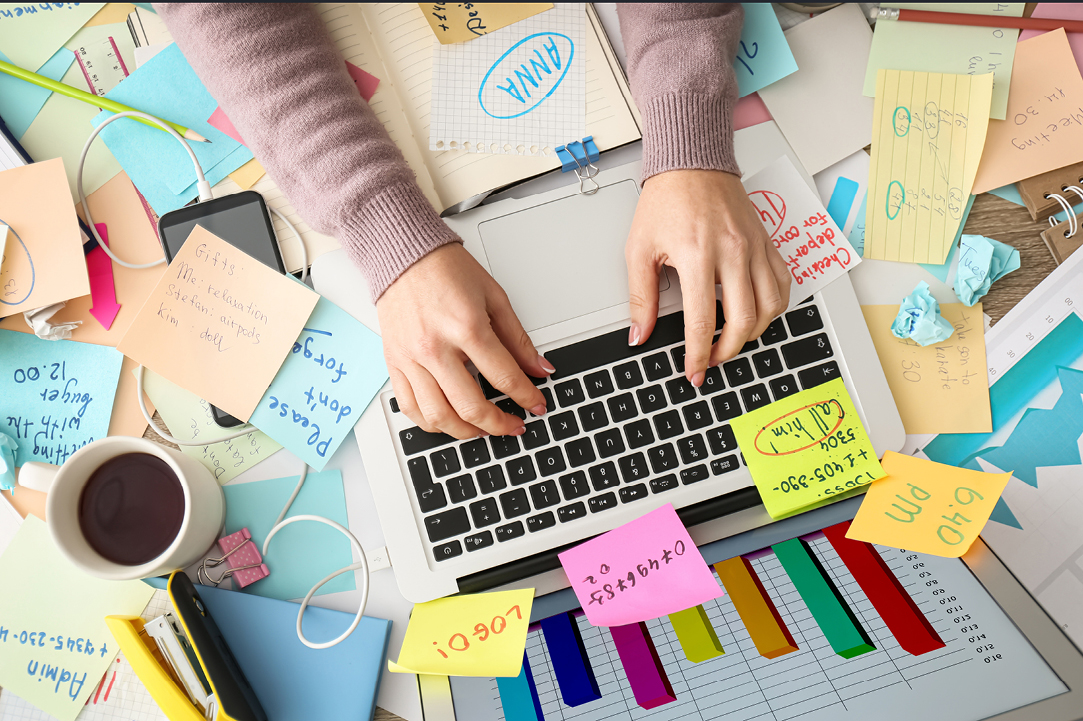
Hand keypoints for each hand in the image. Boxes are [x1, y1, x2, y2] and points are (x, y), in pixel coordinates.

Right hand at [377, 244, 552, 438]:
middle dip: (499, 424)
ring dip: (466, 432)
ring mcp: (411, 359)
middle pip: (471, 406)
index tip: (537, 405)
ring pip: (438, 416)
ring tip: (482, 430)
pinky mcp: (394, 363)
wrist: (404, 255)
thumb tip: (539, 368)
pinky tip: (447, 421)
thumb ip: (518, 339)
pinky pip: (410, 407)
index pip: (504, 377)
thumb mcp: (494, 297)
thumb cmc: (446, 270)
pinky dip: (430, 423)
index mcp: (466, 327)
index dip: (526, 397)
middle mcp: (435, 348)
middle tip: (513, 426)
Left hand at [625, 169, 790, 385]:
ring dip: (754, 332)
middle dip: (728, 351)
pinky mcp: (767, 242)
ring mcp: (755, 247)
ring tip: (733, 340)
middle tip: (711, 360)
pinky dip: (774, 306)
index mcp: (697, 255)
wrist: (692, 162)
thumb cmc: (666, 200)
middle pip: (744, 321)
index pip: (703, 321)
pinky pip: (783, 283)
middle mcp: (732, 252)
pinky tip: (757, 313)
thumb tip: (639, 334)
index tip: (693, 370)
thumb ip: (640, 297)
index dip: (698, 354)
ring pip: (771, 307)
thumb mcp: (639, 249)